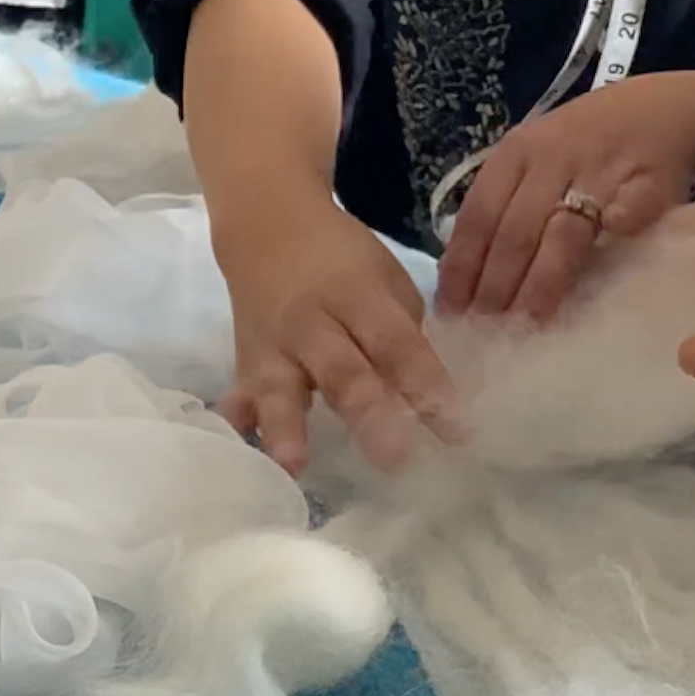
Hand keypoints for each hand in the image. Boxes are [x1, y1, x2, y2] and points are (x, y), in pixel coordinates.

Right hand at [215, 198, 460, 474]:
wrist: (269, 231)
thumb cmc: (343, 263)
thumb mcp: (386, 285)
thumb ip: (404, 341)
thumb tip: (431, 405)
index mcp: (360, 296)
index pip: (397, 345)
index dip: (425, 385)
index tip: (456, 430)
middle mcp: (314, 322)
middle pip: (343, 372)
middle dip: (369, 415)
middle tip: (395, 459)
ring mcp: (274, 347)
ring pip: (281, 389)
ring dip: (288, 428)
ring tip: (294, 464)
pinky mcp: (245, 365)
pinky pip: (239, 395)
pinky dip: (239, 419)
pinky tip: (242, 444)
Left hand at [433, 74, 694, 318]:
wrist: (664, 111)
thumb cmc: (587, 144)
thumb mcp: (536, 159)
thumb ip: (506, 205)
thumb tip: (467, 277)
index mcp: (516, 153)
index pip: (477, 216)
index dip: (461, 268)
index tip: (450, 312)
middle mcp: (552, 159)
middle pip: (514, 233)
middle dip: (495, 288)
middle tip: (484, 332)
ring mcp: (600, 174)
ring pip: (561, 238)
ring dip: (540, 286)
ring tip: (526, 326)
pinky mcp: (645, 191)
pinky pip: (619, 231)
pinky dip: (600, 264)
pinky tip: (588, 297)